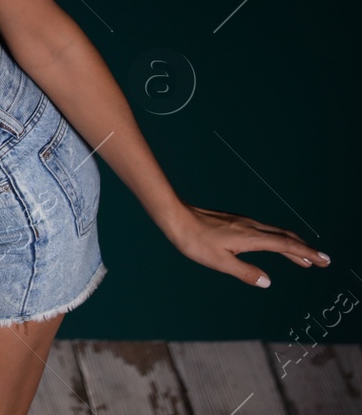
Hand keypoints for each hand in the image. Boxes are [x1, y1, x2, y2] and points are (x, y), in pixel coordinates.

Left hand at [165, 204, 329, 285]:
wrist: (175, 216)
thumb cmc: (195, 241)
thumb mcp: (219, 262)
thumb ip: (244, 273)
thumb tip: (267, 282)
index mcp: (251, 237)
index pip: (286, 246)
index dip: (306, 254)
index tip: (323, 260)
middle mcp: (251, 227)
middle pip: (285, 238)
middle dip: (304, 250)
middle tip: (321, 261)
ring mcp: (243, 223)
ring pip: (275, 233)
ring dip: (291, 245)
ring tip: (302, 259)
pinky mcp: (235, 222)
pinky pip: (264, 231)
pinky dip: (277, 240)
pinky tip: (273, 244)